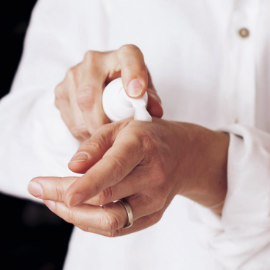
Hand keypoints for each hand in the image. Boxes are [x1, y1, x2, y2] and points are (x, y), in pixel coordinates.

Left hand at [29, 118, 228, 236]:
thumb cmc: (149, 136)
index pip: (114, 169)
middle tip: (40, 189)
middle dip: (65, 198)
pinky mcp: (153, 215)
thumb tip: (72, 167)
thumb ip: (95, 146)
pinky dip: (92, 221)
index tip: (62, 195)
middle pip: (105, 199)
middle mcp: (152, 176)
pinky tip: (77, 209)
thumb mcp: (121, 127)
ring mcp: (155, 200)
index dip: (87, 185)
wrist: (184, 154)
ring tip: (54, 201)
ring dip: (76, 216)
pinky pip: (118, 227)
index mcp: (142, 146)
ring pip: (110, 221)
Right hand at [55, 45, 162, 141]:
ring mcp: (73, 73)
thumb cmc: (129, 90)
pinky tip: (93, 129)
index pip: (129, 58)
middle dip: (101, 122)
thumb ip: (151, 101)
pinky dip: (81, 130)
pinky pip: (69, 117)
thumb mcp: (145, 93)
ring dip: (91, 129)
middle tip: (112, 137)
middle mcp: (94, 60)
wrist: (104, 84)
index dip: (132, 74)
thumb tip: (155, 112)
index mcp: (123, 55)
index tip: (136, 93)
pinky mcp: (61, 89)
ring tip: (104, 135)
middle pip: (90, 94)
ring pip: (78, 109)